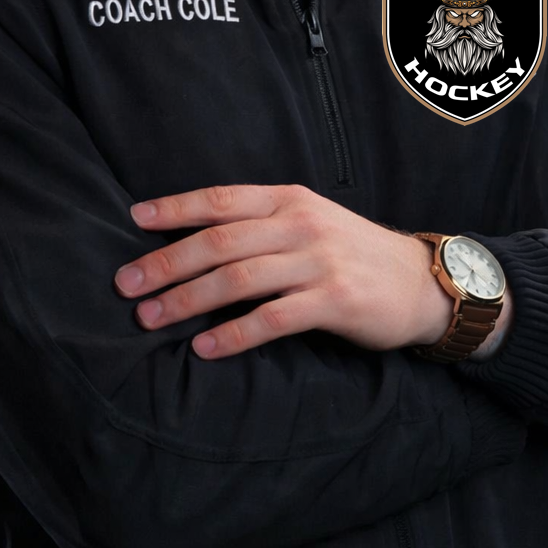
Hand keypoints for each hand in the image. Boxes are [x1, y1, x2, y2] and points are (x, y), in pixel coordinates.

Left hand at [113, 182, 462, 358]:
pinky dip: (234, 334)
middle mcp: (301, 224)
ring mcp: (318, 261)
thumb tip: (194, 241)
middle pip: (219, 240)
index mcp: (289, 199)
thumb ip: (262, 225)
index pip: (222, 199)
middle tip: (125, 285)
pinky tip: (204, 349)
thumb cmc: (353, 254)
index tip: (134, 219)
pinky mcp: (335, 300)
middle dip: (167, 262)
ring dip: (188, 299)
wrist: (421, 282)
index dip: (175, 208)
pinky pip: (273, 319)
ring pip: (238, 278)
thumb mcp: (311, 221)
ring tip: (151, 318)